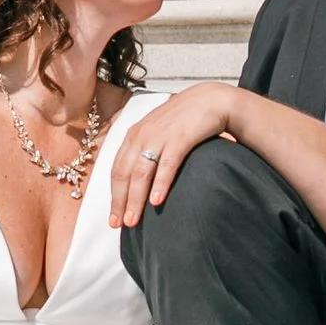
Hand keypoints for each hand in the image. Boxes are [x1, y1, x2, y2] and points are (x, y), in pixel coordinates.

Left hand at [107, 84, 240, 227]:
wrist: (211, 99)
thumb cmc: (185, 119)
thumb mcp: (159, 132)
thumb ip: (146, 150)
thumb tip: (138, 181)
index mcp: (134, 135)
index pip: (117, 170)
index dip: (114, 196)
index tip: (114, 218)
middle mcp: (142, 135)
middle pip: (124, 173)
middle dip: (120, 201)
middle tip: (119, 224)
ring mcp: (160, 136)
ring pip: (140, 172)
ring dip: (135, 199)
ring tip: (133, 220)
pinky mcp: (180, 137)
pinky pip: (166, 164)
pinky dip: (160, 183)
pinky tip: (156, 201)